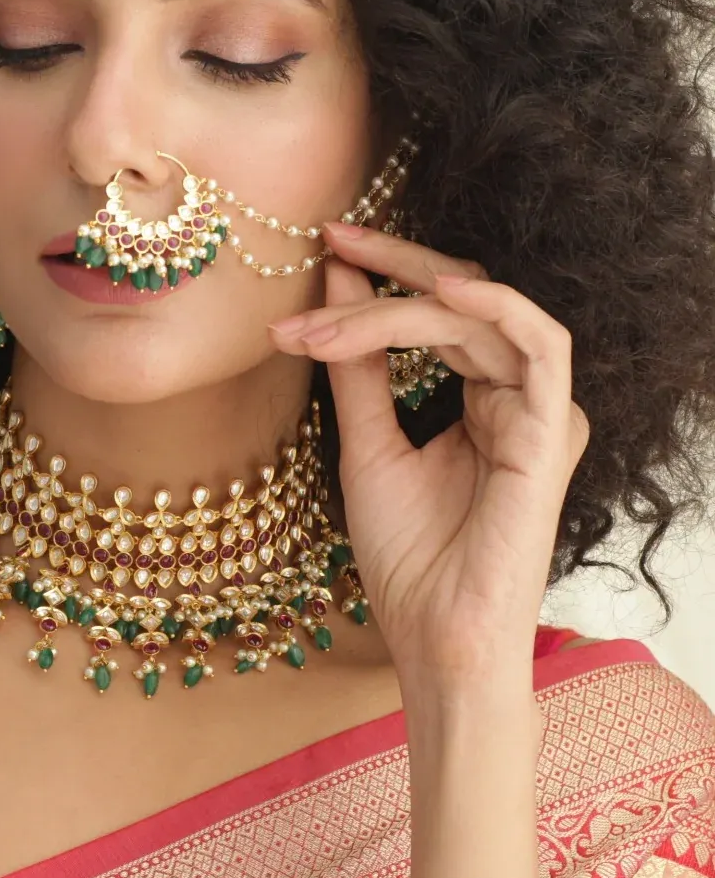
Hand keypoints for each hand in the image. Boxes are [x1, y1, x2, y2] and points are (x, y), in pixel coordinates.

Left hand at [268, 221, 589, 693]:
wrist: (432, 636)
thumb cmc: (407, 555)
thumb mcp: (365, 441)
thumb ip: (358, 363)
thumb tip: (336, 280)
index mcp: (482, 398)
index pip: (441, 309)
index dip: (384, 273)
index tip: (323, 247)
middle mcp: (518, 396)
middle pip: (462, 298)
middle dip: (389, 268)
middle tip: (330, 242)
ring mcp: (540, 411)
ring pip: (480, 315)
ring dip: (397, 306)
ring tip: (325, 322)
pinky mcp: (553, 431)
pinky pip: (538, 344)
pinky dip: (486, 310)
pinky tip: (428, 299)